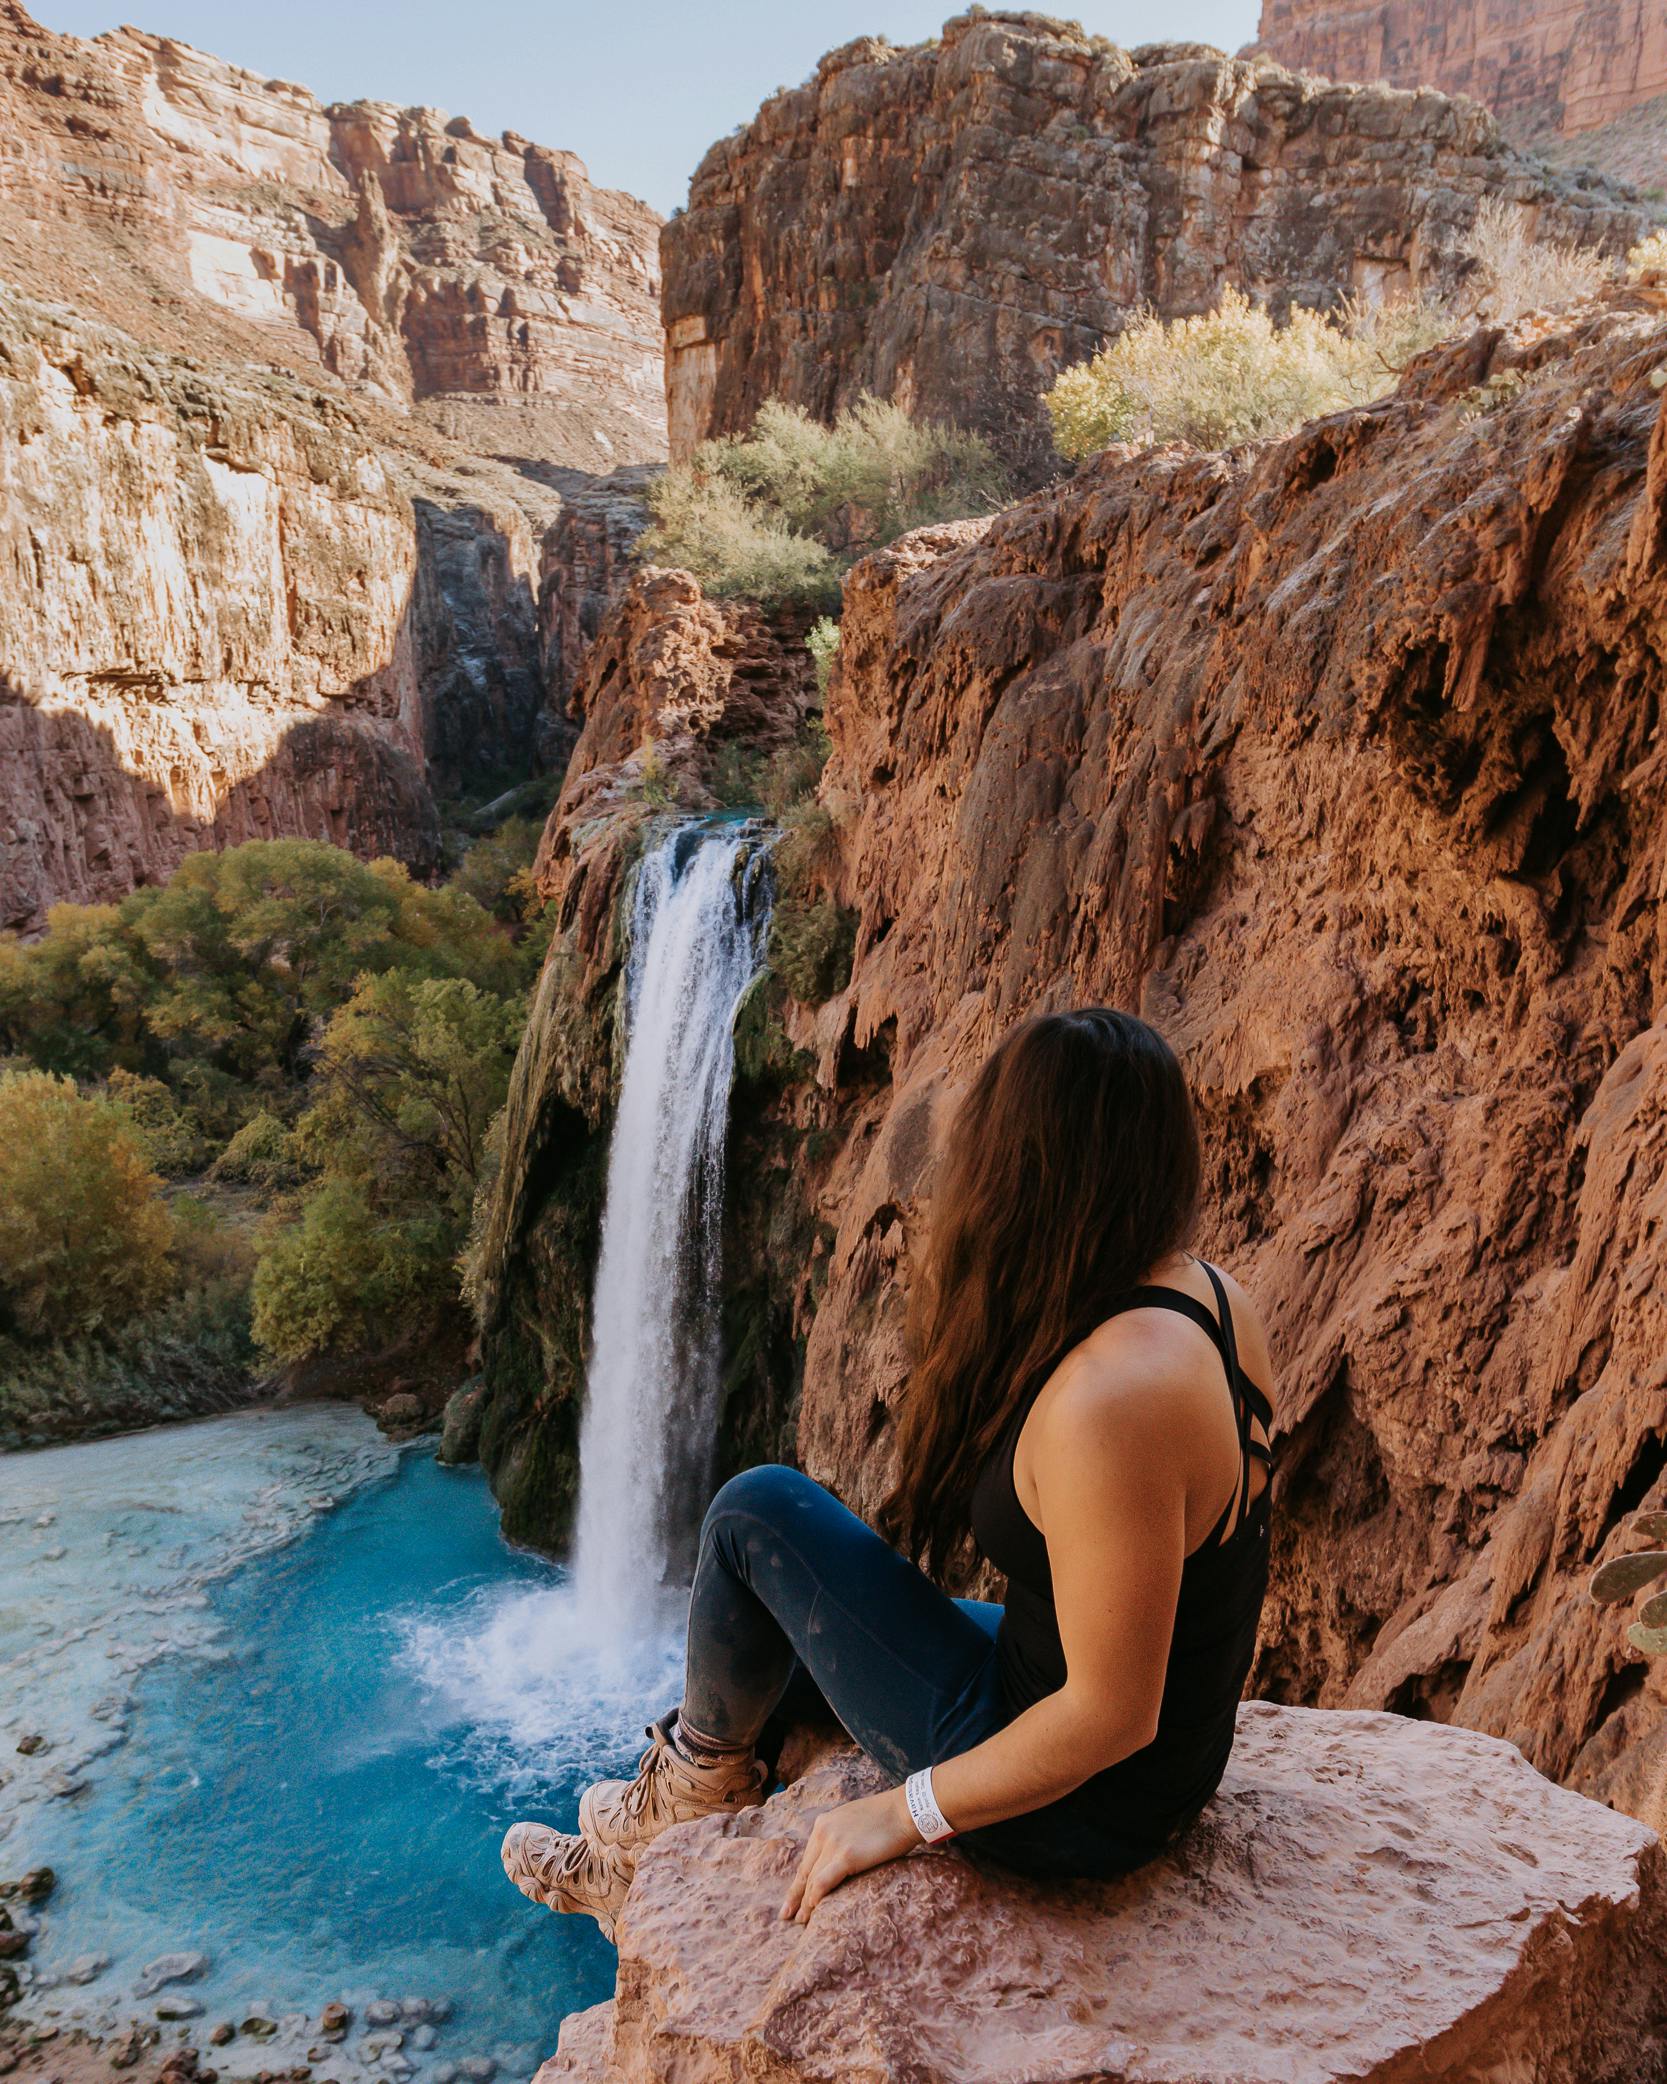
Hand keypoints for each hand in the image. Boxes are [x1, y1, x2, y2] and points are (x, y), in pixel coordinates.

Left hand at [779, 1786, 921, 1923]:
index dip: (799, 1880)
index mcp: (824, 1823)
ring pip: (811, 1880)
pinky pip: (822, 1883)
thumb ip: (841, 1837)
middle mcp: (823, 1832)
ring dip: (804, 1903)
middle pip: (805, 1870)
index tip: (793, 1896)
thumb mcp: (854, 1822)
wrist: (905, 1811)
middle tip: (786, 1916)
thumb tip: (837, 1858)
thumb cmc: (887, 1818)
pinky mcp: (845, 1856)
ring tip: (799, 1921)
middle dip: (795, 1895)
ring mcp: (833, 1844)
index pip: (808, 1858)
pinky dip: (815, 1900)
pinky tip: (812, 1912)